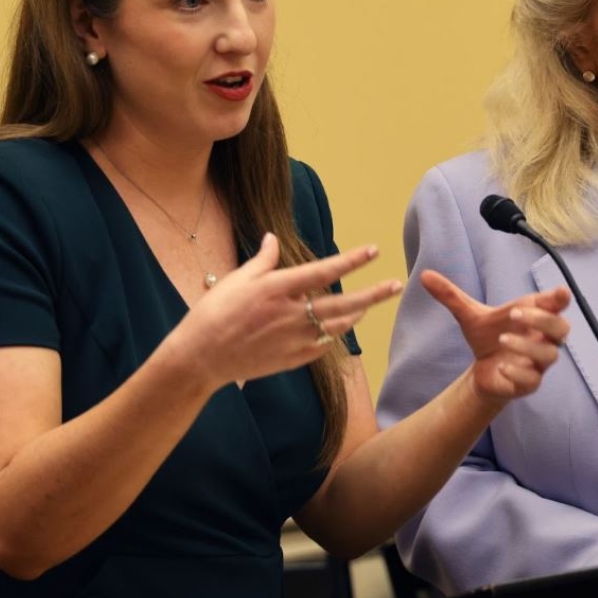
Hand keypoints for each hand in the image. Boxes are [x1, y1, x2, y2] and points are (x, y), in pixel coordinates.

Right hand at [169, 234, 402, 387]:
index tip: (373, 251)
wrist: (201, 358)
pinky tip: (340, 327)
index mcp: (277, 289)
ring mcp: (294, 340)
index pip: (324, 271)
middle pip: (343, 303)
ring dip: (357, 314)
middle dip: (374, 294)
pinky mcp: (292, 359)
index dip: (352, 260)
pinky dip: (333, 335)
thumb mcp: (236, 279)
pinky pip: (323, 345)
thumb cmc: (213, 314)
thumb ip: (263, 260)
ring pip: (338, 326)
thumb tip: (274, 238)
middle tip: (396, 285)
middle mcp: (291, 314)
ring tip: (370, 305)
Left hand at [420, 269, 569, 401]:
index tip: (559, 293)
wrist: (482, 370)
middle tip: (516, 313)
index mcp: (533, 316)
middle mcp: (542, 338)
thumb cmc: (486, 337)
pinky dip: (519, 372)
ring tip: (503, 339)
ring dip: (528, 346)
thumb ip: (450, 296)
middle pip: (561, 328)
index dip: (559, 299)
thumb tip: (424, 275)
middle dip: (543, 320)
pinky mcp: (530, 383)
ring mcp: (538, 362)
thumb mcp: (468, 316)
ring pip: (550, 355)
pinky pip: (533, 379)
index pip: (556, 305)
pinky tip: (502, 368)